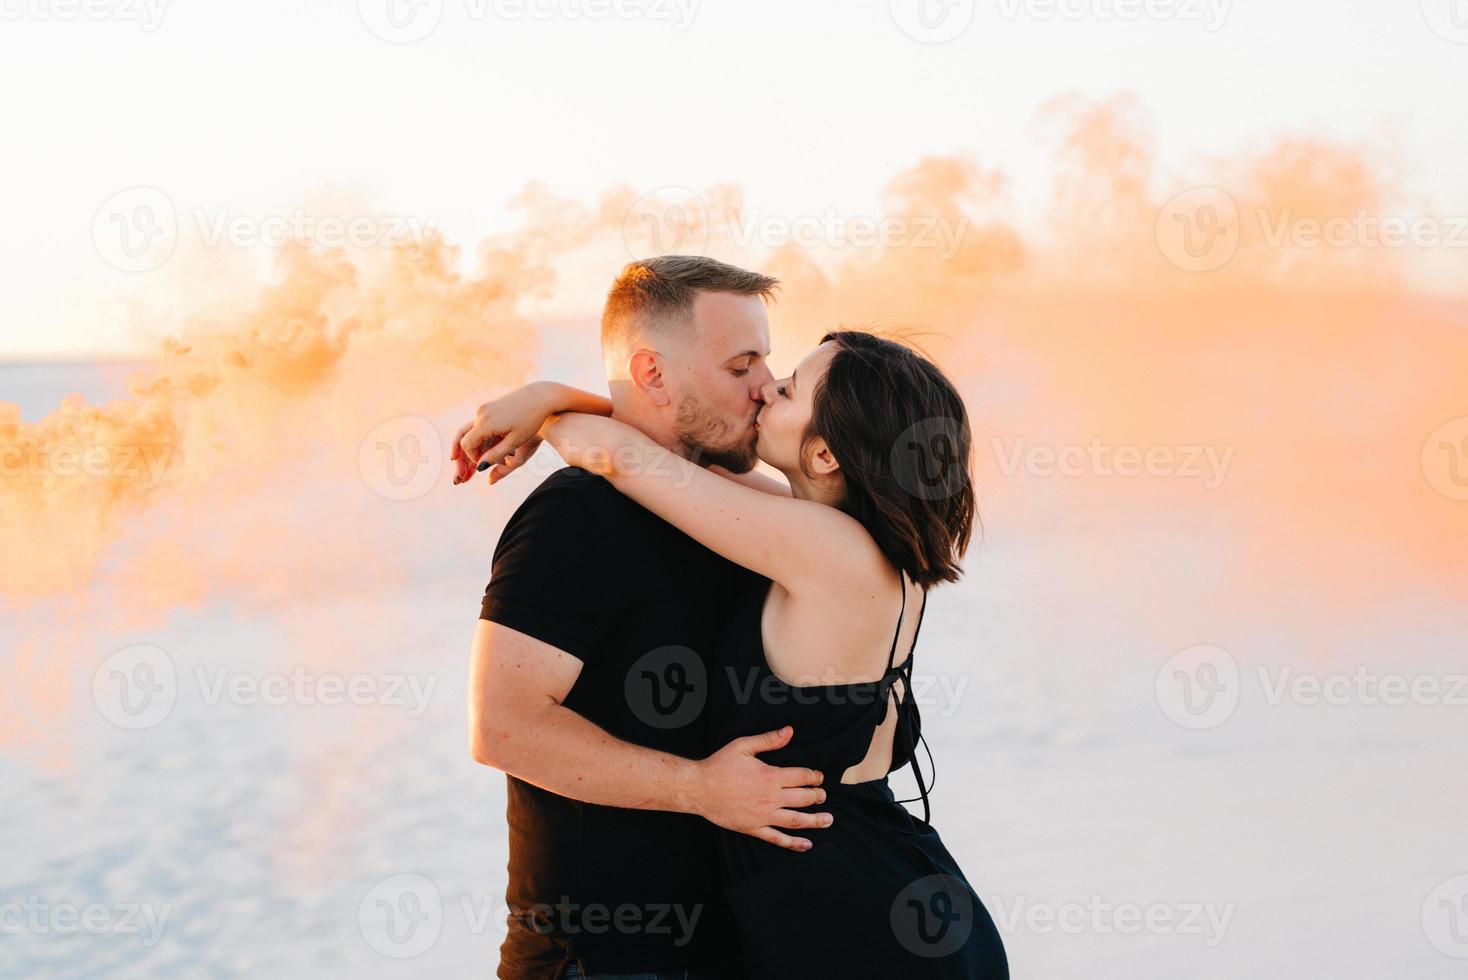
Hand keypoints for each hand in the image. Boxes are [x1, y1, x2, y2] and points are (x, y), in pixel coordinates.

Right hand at [450, 383, 556, 485]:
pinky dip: (480, 437)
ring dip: (473, 447)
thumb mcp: (515, 441)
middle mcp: (481, 413)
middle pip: (465, 438)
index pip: (467, 445)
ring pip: (471, 431)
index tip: (483, 467)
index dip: (472, 459)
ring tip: (479, 461)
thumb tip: (479, 467)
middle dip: (467, 456)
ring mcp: (484, 408)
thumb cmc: (532, 420)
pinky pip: (479, 424)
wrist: (542, 396)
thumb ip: (495, 455)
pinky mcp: (490, 406)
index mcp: (486, 423)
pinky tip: (489, 447)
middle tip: (469, 472)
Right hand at [690, 726, 831, 851]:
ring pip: (796, 820)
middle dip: (817, 796)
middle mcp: (770, 798)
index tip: (819, 777)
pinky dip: (793, 843)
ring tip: (828, 820)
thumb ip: (768, 740)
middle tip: (823, 795)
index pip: (802, 777)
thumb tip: (789, 731)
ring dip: (815, 821)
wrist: (698, 788)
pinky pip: (777, 839)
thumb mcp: (743, 746)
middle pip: (803, 798)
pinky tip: (806, 844)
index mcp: (770, 776)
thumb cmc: (719, 765)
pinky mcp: (754, 828)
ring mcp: (763, 816)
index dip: (814, 776)